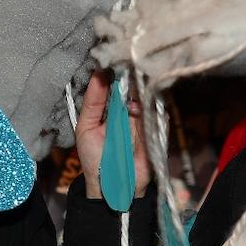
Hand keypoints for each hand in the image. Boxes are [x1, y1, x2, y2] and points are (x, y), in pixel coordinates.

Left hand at [74, 70, 151, 199]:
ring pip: (148, 99)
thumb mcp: (86, 128)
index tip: (116, 58)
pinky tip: (141, 110)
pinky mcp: (156, 133)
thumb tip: (99, 74)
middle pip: (135, 87)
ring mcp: (144, 121)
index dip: (117, 71)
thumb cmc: (95, 158)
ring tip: (131, 95)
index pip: (116, 83)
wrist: (112, 187)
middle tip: (128, 69)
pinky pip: (158, 117)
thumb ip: (93, 103)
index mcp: (109, 107)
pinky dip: (152, 111)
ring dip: (141, 95)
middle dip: (132, 79)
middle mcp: (128, 111)